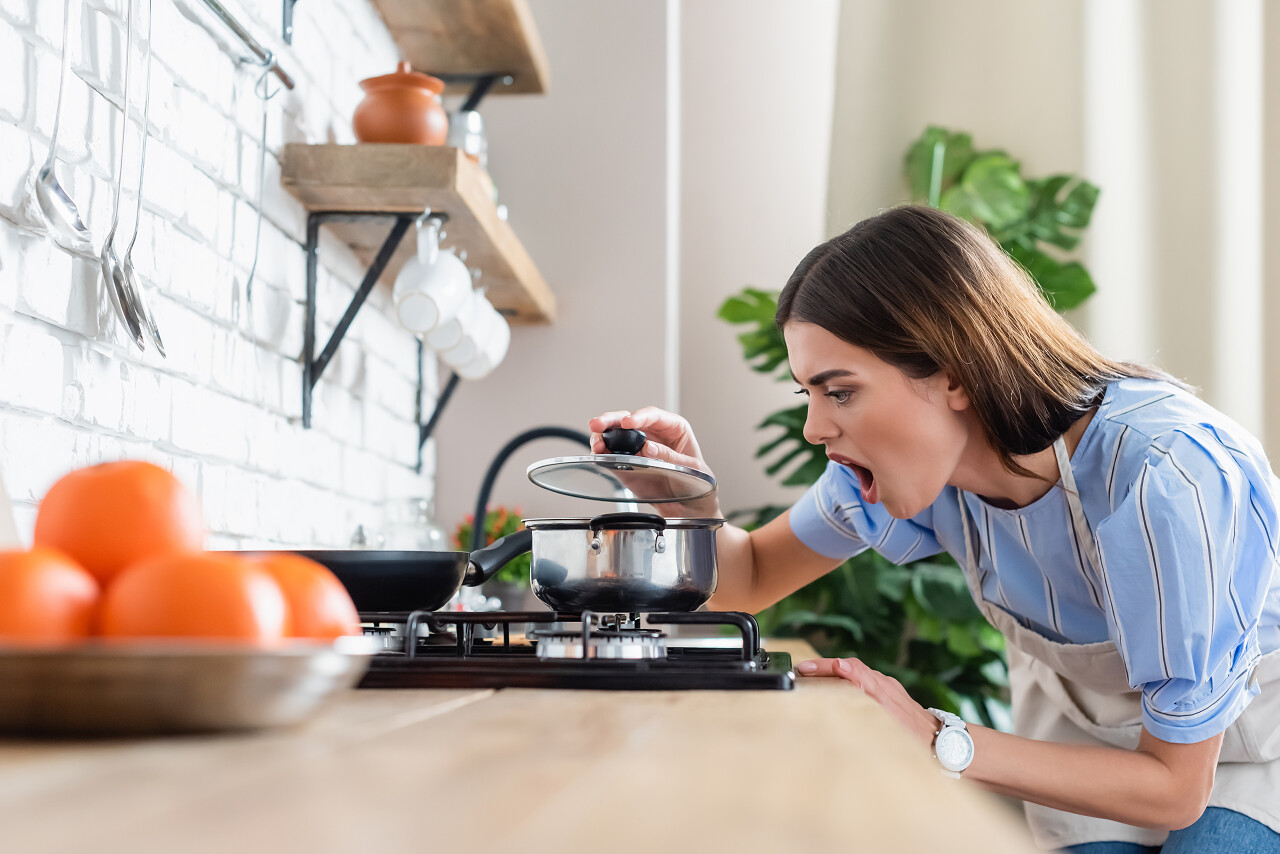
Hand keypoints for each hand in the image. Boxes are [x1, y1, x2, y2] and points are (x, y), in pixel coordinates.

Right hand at [587, 407, 722, 517]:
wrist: (691, 508)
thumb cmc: (698, 483)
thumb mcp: (691, 468)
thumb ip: (669, 456)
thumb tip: (647, 448)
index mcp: (673, 428)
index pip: (654, 416)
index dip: (640, 416)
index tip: (628, 422)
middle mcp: (652, 434)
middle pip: (629, 420)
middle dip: (612, 420)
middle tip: (599, 424)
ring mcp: (637, 449)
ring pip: (616, 435)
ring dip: (603, 437)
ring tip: (597, 444)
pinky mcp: (627, 465)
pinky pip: (612, 456)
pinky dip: (602, 454)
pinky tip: (598, 454)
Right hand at [798, 657, 938, 748]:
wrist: (939, 741)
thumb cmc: (915, 737)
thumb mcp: (891, 722)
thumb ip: (871, 701)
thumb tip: (848, 683)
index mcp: (880, 688)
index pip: (850, 667)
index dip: (827, 666)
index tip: (806, 668)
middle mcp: (882, 683)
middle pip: (848, 667)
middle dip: (823, 667)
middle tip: (800, 671)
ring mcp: (885, 687)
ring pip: (854, 673)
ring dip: (832, 674)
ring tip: (810, 679)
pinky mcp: (886, 693)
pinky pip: (861, 681)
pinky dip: (844, 682)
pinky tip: (834, 691)